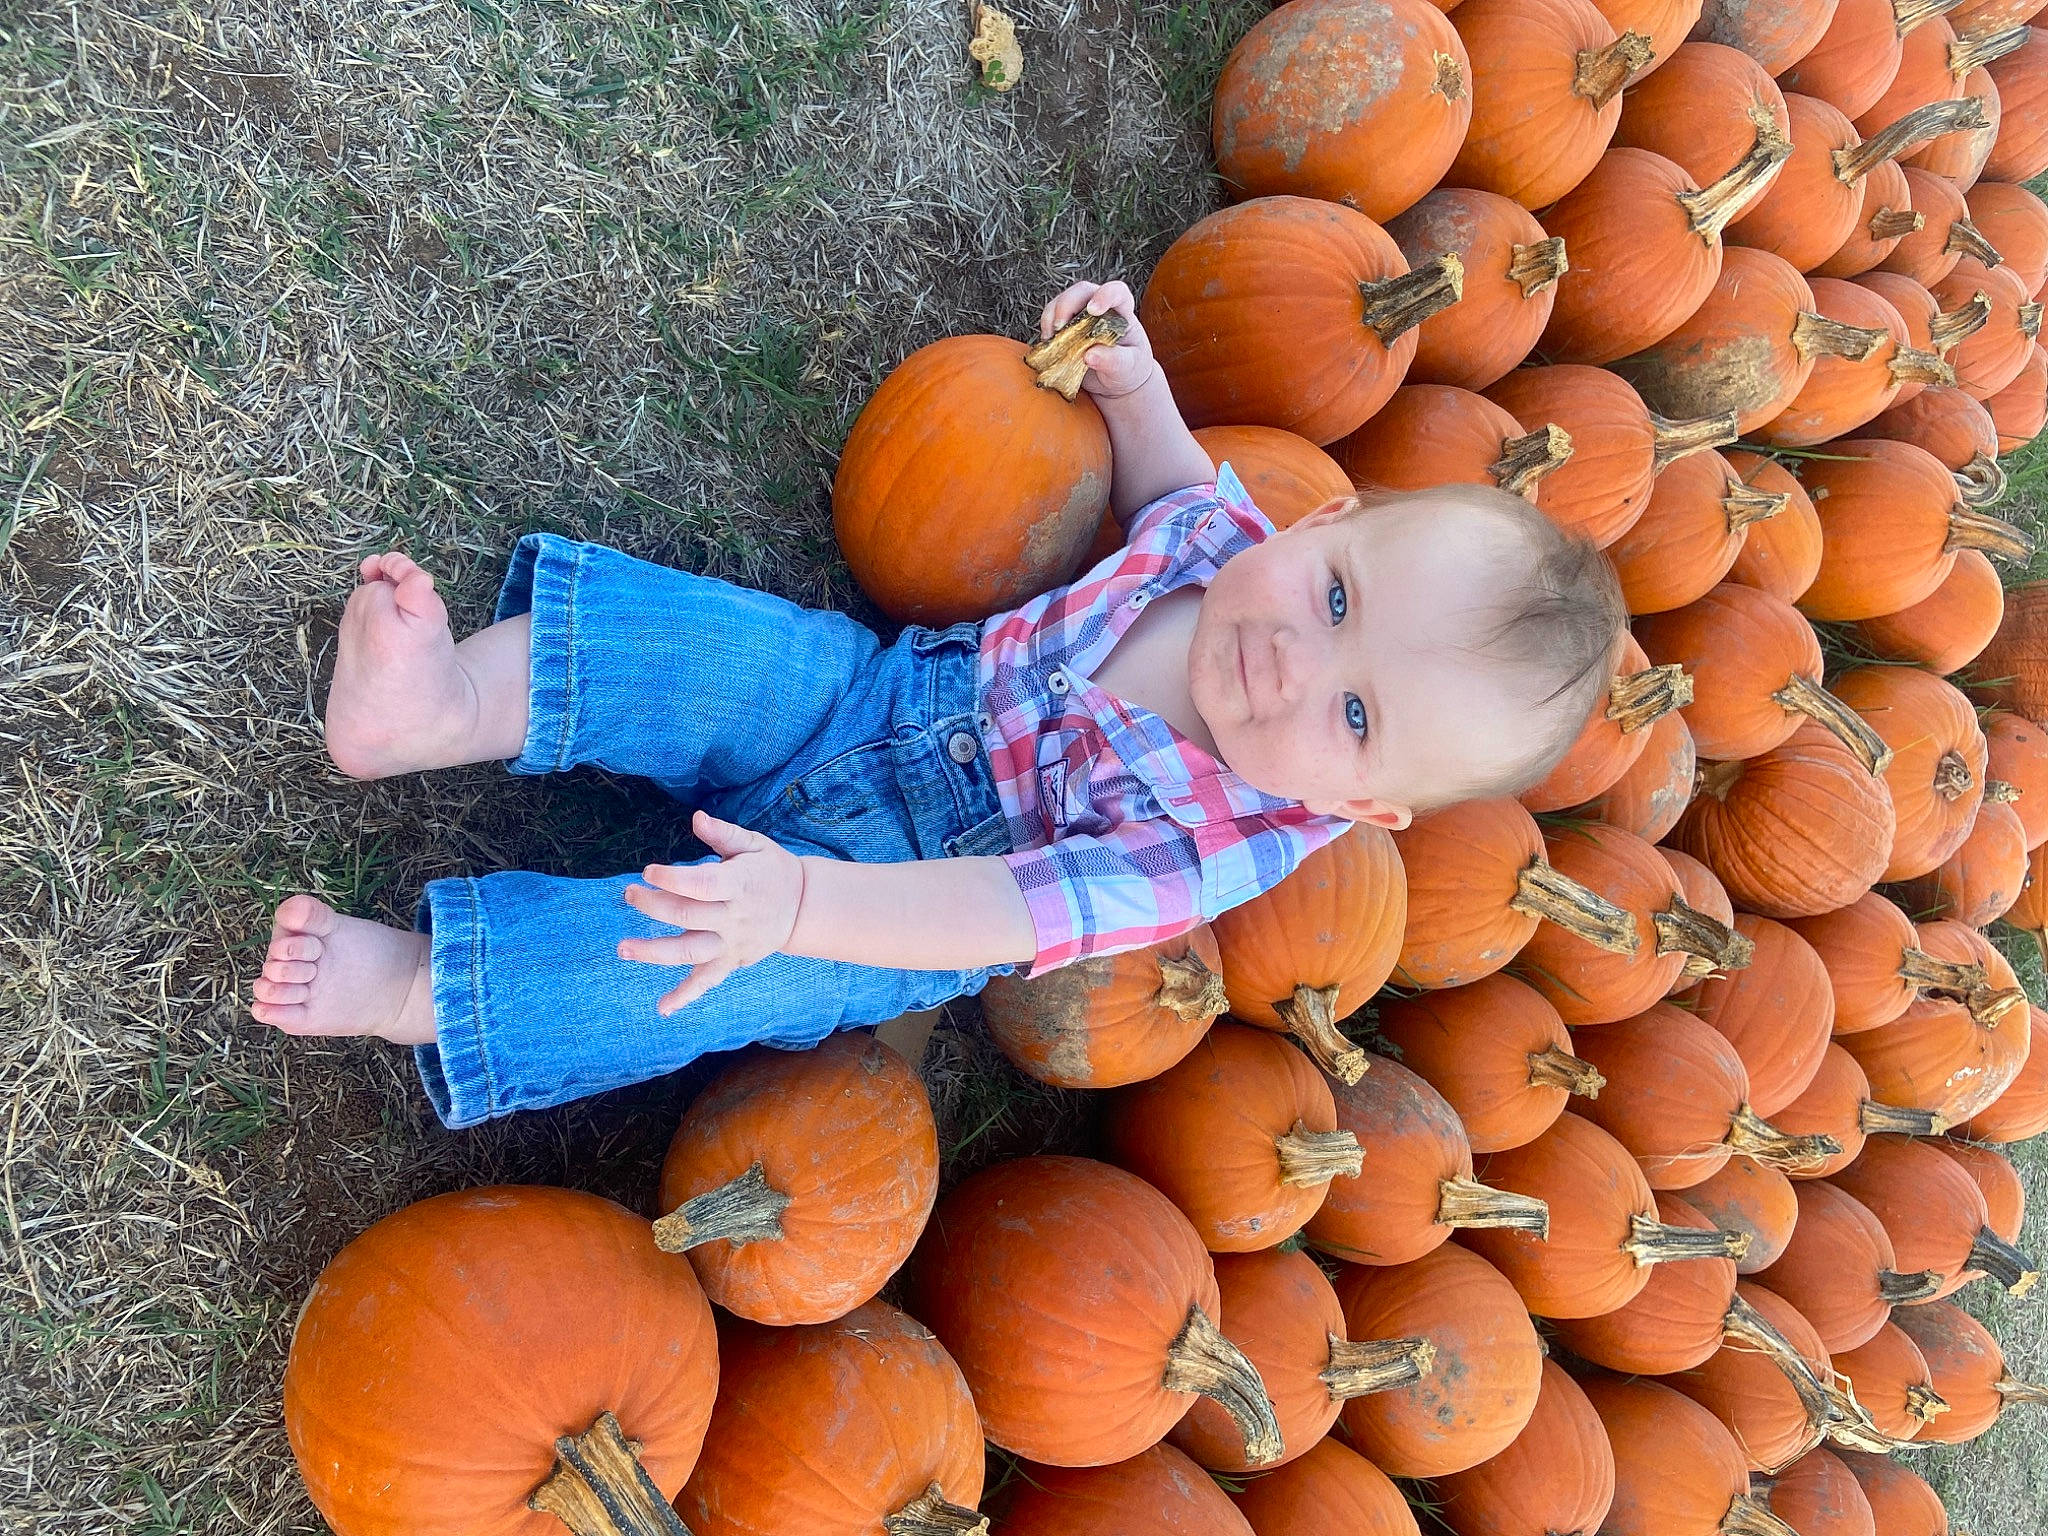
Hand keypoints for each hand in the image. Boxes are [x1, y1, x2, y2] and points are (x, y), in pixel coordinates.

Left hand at [619, 811, 803, 1014]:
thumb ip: (723, 834)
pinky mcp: (730, 962)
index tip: (649, 871)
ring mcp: (731, 944)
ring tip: (623, 948)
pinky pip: (706, 982)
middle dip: (653, 905)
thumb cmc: (772, 870)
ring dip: (653, 951)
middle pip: (687, 916)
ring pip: (689, 952)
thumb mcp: (754, 845)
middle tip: (630, 894)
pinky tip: (662, 1008)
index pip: (701, 885)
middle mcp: (734, 918)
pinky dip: (685, 997)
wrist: (803, 907)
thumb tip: (696, 818)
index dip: (672, 879)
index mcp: (740, 885)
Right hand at [1040, 279, 1155, 400]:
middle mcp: (1100, 309)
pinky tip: (1049, 347)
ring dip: (1052, 318)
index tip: (1093, 310)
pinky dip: (1046, 332)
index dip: (1104, 295)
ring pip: (1061, 302)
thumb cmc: (1128, 370)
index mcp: (1122, 311)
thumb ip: (1113, 360)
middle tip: (1061, 327)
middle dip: (1066, 305)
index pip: (1116, 292)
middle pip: (1081, 291)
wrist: (1116, 384)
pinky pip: (1050, 320)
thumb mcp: (1127, 367)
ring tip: (1052, 340)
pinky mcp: (1065, 329)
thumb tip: (1090, 355)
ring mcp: (1080, 317)